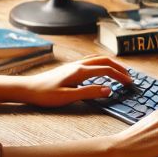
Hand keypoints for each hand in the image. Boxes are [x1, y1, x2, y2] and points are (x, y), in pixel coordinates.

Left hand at [16, 55, 133, 107]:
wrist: (28, 88)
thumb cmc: (46, 95)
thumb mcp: (68, 97)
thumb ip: (90, 92)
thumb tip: (108, 90)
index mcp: (80, 71)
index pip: (106, 70)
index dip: (120, 76)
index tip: (129, 83)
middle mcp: (78, 65)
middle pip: (104, 61)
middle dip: (119, 67)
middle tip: (129, 76)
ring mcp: (73, 65)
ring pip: (97, 59)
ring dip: (111, 64)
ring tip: (119, 71)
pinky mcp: (69, 68)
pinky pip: (90, 61)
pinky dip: (101, 63)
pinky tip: (100, 69)